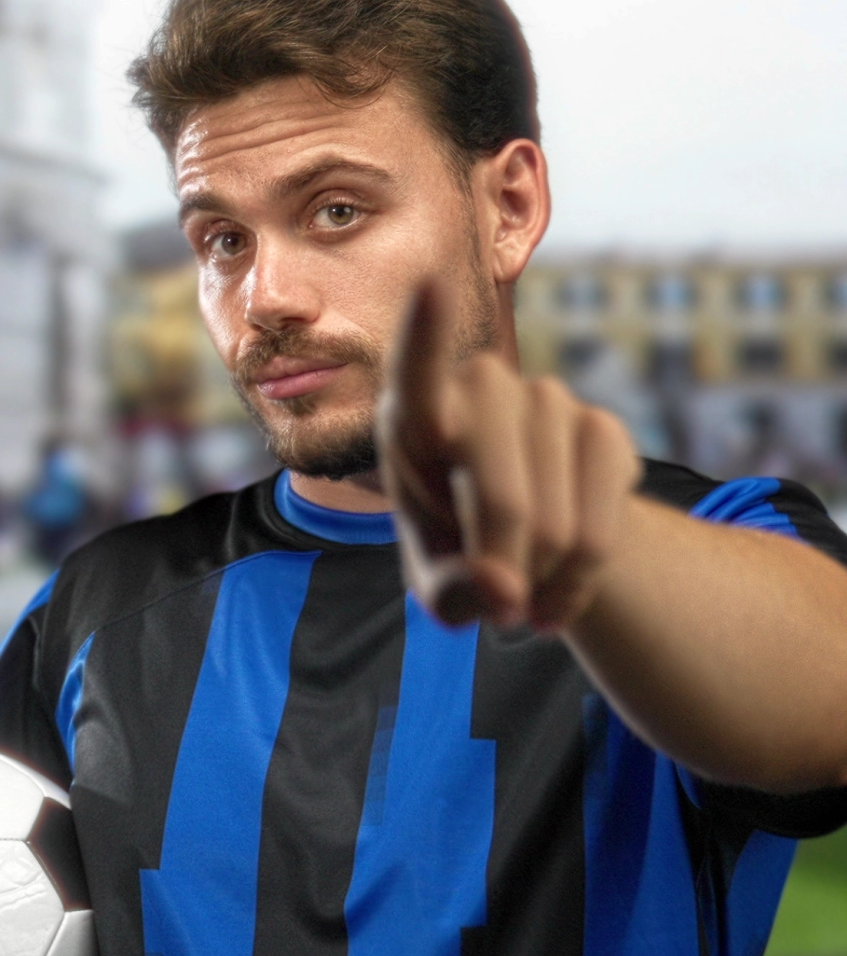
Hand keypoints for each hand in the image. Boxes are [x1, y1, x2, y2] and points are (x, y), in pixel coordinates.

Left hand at [378, 281, 641, 630]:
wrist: (530, 547)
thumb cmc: (458, 559)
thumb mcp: (440, 592)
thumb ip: (452, 594)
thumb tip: (500, 588)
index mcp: (412, 421)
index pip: (414, 374)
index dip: (423, 334)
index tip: (429, 285)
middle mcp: (477, 392)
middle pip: (497, 497)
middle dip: (500, 566)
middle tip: (497, 610)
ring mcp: (545, 400)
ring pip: (554, 523)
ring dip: (541, 579)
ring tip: (523, 591)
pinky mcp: (604, 428)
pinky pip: (601, 528)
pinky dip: (581, 581)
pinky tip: (560, 590)